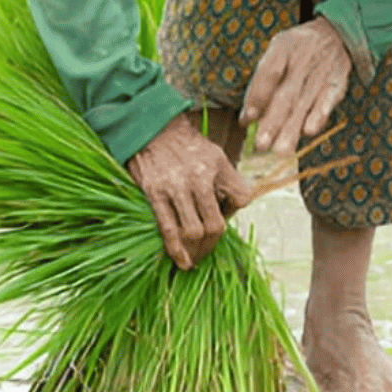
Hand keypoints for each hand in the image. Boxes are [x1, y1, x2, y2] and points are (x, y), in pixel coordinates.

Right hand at [126, 111, 252, 269]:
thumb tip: (234, 210)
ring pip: (192, 231)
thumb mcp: (217, 156)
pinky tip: (180, 261)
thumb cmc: (187, 146)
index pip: (239, 200)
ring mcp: (174, 187)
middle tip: (208, 253)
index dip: (234, 215)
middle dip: (213, 244)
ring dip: (196, 251)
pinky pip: (167, 228)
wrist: (152, 129)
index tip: (223, 220)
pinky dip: (175, 249)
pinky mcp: (154, 193)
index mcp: (217, 167)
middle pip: (215, 224)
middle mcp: (198, 179)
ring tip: (194, 261)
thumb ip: (230, 182)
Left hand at [240, 17, 352, 154]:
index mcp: (283, 49)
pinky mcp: (337, 83)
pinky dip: (320, 114)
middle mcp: (302, 61)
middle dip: (272, 122)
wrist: (335, 32)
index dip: (257, 96)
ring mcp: (321, 73)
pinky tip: (310, 131)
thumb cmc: (298, 49)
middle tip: (261, 145)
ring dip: (293, 127)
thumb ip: (262, 82)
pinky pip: (329, 100)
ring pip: (304, 104)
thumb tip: (248, 118)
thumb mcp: (277, 51)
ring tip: (281, 149)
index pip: (269, 72)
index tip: (246, 119)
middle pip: (285, 95)